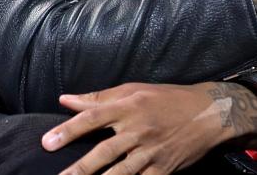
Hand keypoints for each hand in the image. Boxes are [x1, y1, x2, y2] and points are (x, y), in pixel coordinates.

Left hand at [42, 82, 256, 174]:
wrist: (209, 114)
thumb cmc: (167, 99)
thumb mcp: (134, 90)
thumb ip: (98, 98)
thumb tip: (65, 100)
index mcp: (130, 106)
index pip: (93, 117)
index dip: (69, 131)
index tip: (47, 143)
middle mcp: (139, 129)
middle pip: (104, 152)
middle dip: (79, 168)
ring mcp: (151, 152)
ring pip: (120, 173)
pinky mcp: (162, 169)